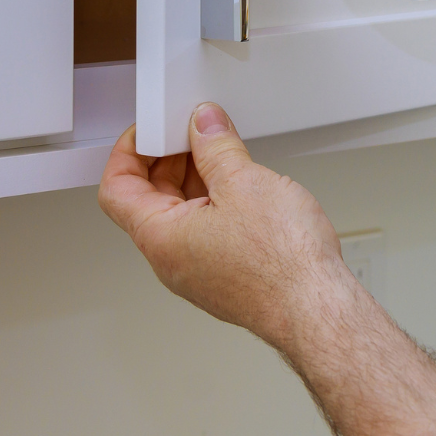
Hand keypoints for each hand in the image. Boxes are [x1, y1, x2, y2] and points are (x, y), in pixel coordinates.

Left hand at [97, 102, 357, 347]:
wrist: (318, 310)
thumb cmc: (282, 264)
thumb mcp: (244, 182)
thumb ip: (217, 146)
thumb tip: (204, 125)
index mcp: (161, 238)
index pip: (117, 189)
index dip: (128, 152)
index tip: (150, 131)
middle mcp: (172, 260)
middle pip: (148, 200)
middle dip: (168, 160)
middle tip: (192, 132)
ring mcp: (198, 272)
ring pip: (181, 216)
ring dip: (195, 179)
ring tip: (223, 152)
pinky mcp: (225, 276)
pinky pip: (206, 232)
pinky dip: (215, 201)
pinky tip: (242, 185)